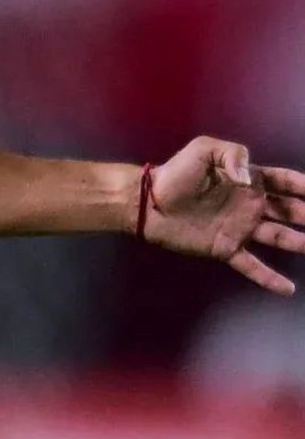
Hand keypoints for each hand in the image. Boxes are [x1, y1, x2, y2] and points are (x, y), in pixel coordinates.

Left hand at [143, 136, 304, 295]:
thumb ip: (233, 155)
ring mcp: (239, 228)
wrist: (148, 202)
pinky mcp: (225, 248)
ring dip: (300, 243)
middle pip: (290, 211)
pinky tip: (288, 289)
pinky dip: (269, 278)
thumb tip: (252, 181)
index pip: (286, 182)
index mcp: (248, 180)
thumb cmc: (175, 173)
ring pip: (279, 237)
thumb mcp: (204, 150)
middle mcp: (249, 205)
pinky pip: (252, 266)